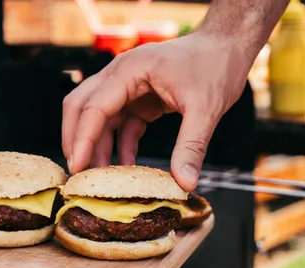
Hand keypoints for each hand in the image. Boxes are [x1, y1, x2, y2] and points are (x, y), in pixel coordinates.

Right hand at [61, 30, 253, 190]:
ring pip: (98, 117)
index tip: (78, 168)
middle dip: (76, 140)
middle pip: (82, 107)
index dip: (82, 139)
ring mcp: (128, 86)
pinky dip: (120, 145)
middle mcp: (122, 75)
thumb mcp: (206, 108)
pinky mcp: (140, 98)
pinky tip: (126, 166)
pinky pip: (121, 124)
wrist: (228, 46)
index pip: (94, 107)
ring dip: (97, 146)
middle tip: (78, 172)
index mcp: (130, 70)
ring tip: (100, 177)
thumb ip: (191, 146)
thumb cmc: (216, 65)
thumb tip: (184, 182)